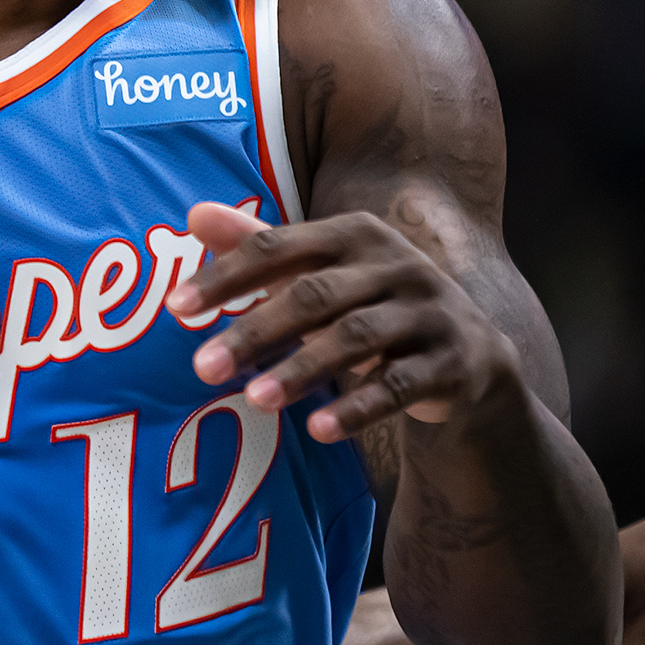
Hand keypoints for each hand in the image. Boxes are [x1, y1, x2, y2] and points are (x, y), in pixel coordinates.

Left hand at [166, 201, 519, 444]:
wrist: (469, 355)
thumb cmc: (371, 304)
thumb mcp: (320, 271)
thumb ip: (260, 246)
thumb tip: (195, 214)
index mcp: (355, 233)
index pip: (277, 248)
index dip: (226, 276)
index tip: (174, 307)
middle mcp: (397, 264)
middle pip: (313, 295)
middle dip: (255, 331)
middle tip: (202, 366)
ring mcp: (429, 312)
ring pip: (355, 339)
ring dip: (301, 369)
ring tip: (254, 399)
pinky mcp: (452, 363)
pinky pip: (400, 386)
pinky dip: (358, 408)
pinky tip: (318, 430)